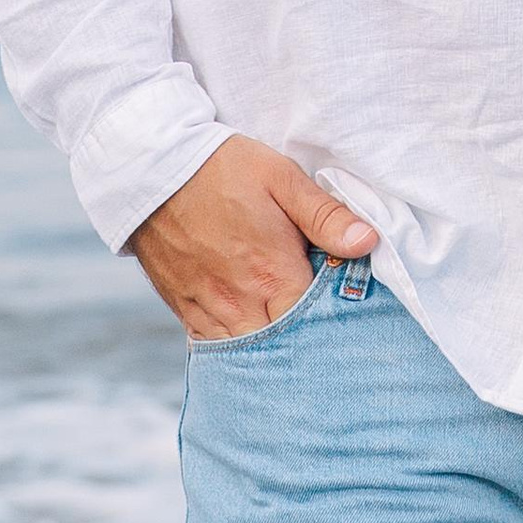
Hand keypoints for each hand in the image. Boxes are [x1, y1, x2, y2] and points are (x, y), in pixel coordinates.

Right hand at [131, 135, 377, 342]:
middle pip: (281, 348)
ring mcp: (208, 310)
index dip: (333, 323)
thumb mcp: (282, 179)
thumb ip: (326, 216)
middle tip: (321, 333)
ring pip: (245, 354)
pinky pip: (212, 346)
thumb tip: (369, 242)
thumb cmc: (224, 168)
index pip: (314, 324)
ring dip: (268, 351)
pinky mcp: (183, 308)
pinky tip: (250, 336)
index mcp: (272, 275)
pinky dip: (233, 347)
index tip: (347, 315)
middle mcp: (240, 303)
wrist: (152, 169)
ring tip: (289, 342)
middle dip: (302, 345)